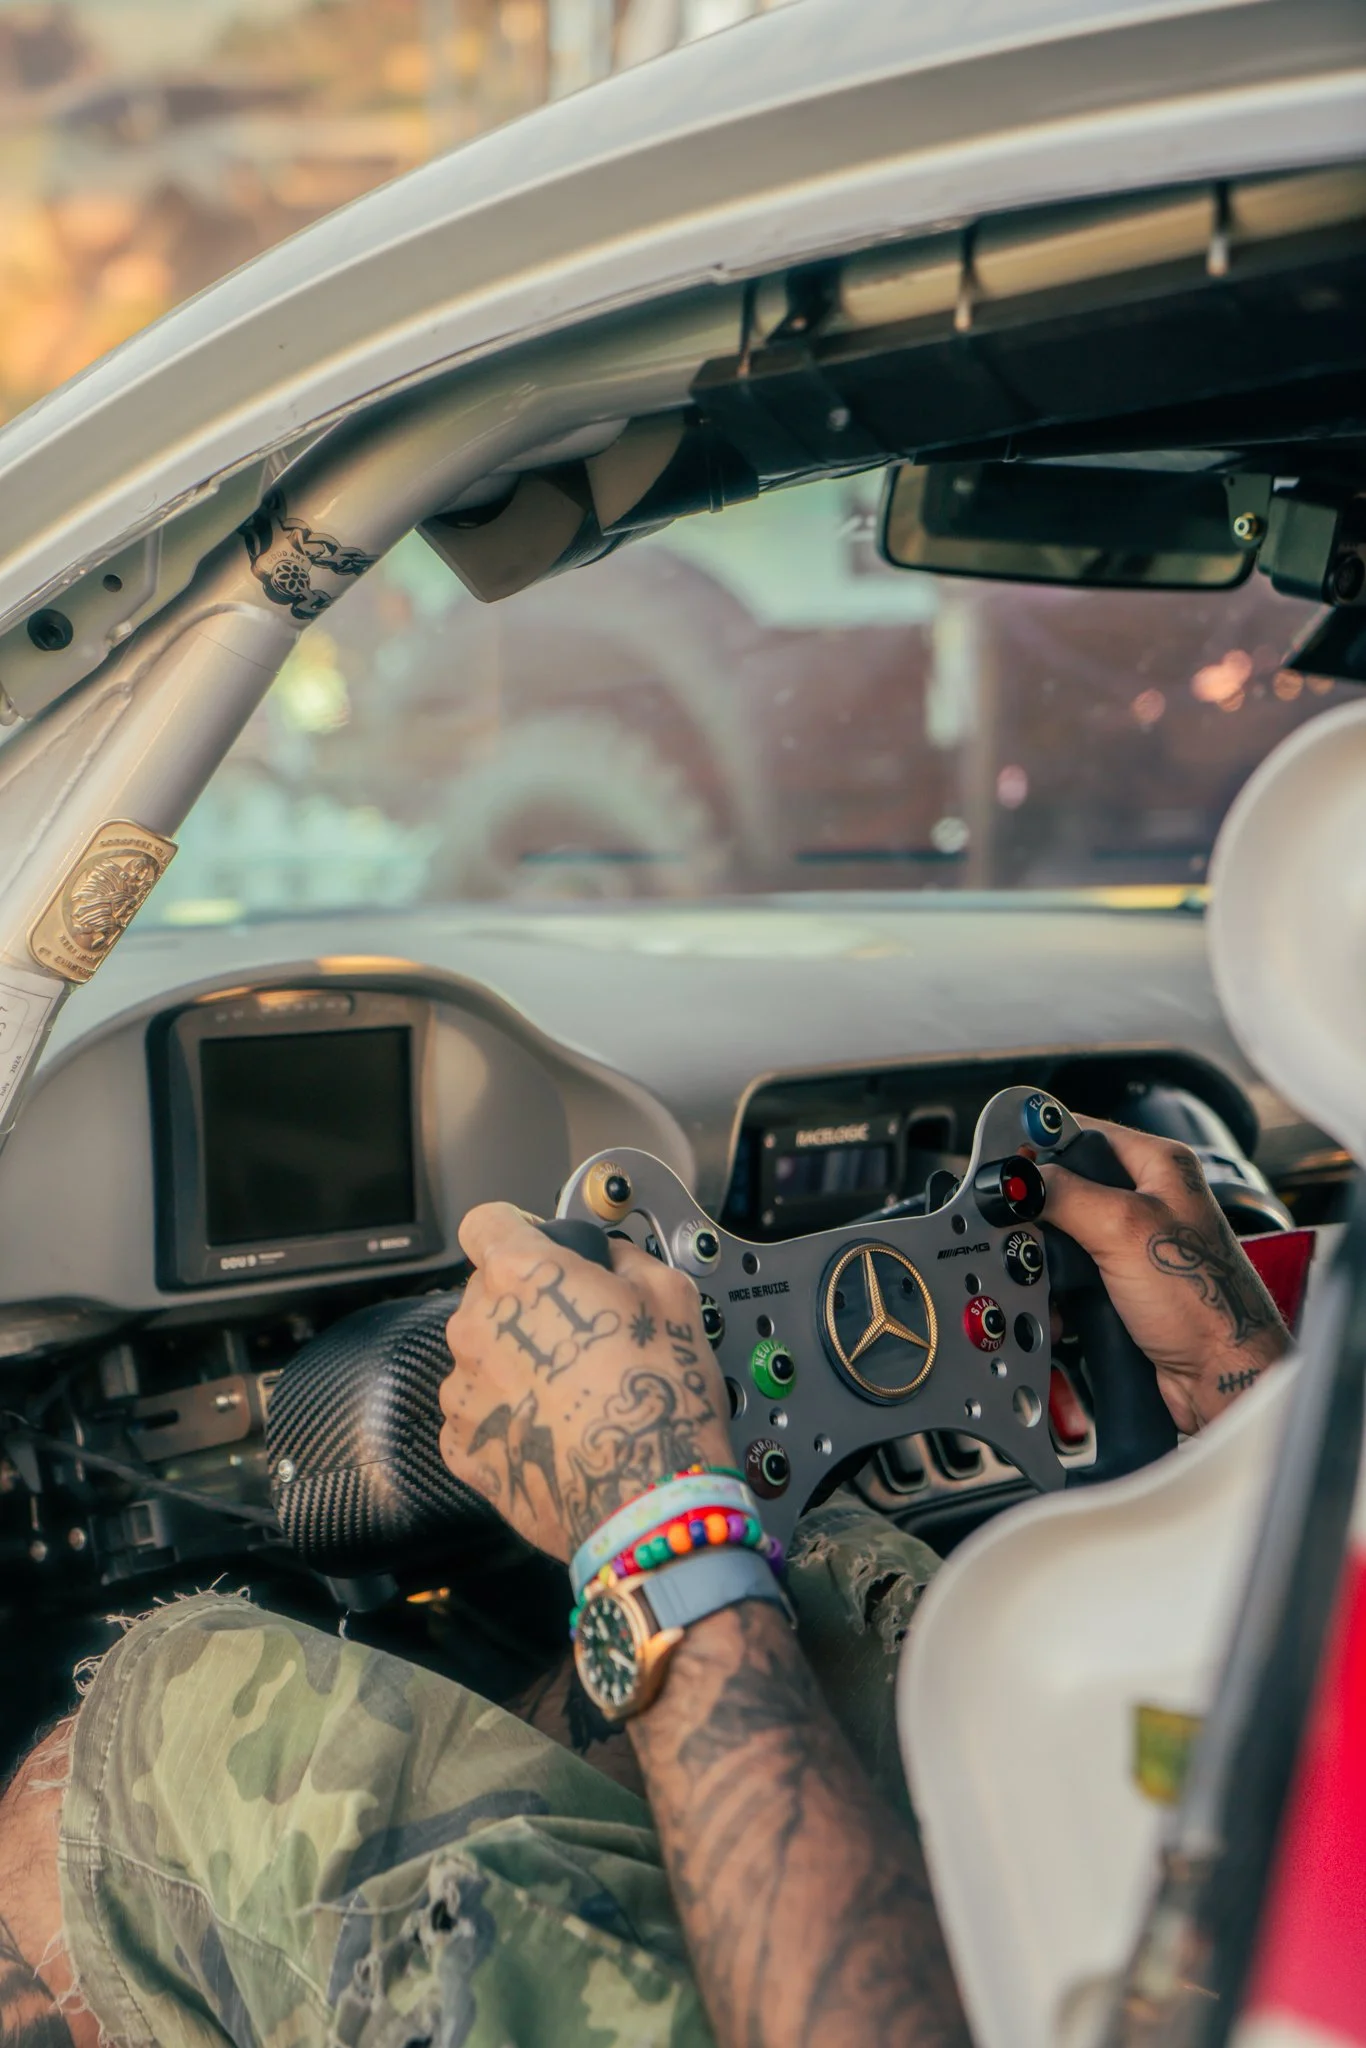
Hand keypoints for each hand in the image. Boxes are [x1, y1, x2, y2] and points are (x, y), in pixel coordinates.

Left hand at [439, 1203, 733, 1560]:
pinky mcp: (463, 1445)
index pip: (486, 1221)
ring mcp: (463, 1389)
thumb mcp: (670, 1294)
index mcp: (520, 1275)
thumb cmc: (659, 1397)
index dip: (516, 1228)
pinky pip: (479, 1413)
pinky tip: (554, 1428)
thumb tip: (614, 1258)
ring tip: (572, 1391)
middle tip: (581, 1334)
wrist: (645, 1499)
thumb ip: (627, 1257)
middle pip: (487, 1292)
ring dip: (516, 1362)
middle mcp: (476, 1326)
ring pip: (482, 1354)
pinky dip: (509, 1416)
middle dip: (527, 1304)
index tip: (538, 1246)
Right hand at [1042, 1117, 1290, 1432]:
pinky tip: (1059, 1305)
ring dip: (1046, 1261)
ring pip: (1062, 1236)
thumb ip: (1065, 1194)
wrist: (1220, 1378)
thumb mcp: (1124, 1231)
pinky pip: (1071, 1275)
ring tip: (1044, 1276)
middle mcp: (1148, 1200)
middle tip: (1020, 1228)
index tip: (1002, 1159)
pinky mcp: (1120, 1284)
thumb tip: (1019, 1179)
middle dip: (1038, 1216)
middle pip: (1064, 1187)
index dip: (1038, 1142)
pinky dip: (1057, 1290)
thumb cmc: (1207, 1305)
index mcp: (1158, 1167)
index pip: (1081, 1131)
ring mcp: (1133, 1246)